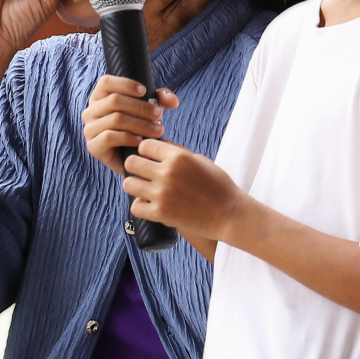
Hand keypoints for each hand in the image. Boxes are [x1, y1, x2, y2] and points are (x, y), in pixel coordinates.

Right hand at [83, 78, 178, 174]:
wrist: (132, 157)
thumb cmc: (138, 127)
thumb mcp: (150, 109)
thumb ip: (161, 100)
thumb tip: (173, 101)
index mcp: (99, 97)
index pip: (106, 82)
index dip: (125, 84)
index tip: (145, 91)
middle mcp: (90, 111)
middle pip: (114, 101)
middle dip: (141, 107)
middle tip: (159, 115)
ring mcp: (90, 129)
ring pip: (115, 119)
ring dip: (140, 124)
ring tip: (157, 130)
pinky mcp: (93, 146)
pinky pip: (109, 137)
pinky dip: (128, 137)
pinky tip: (141, 141)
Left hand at [124, 138, 244, 242]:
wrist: (230, 214)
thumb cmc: (218, 185)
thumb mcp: (200, 160)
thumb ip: (177, 151)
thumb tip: (157, 144)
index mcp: (178, 157)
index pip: (144, 145)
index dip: (146, 151)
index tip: (151, 159)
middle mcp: (167, 173)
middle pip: (131, 162)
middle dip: (136, 167)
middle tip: (145, 175)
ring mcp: (162, 194)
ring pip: (128, 184)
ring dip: (135, 187)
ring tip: (145, 190)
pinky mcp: (161, 214)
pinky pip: (135, 207)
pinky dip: (141, 207)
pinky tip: (150, 206)